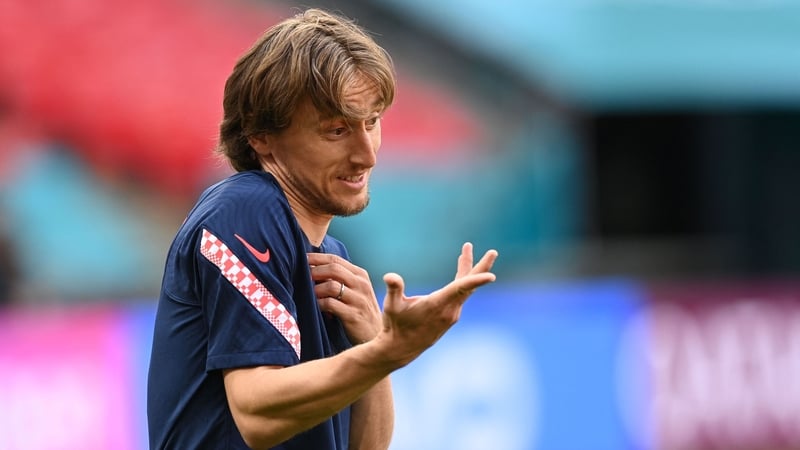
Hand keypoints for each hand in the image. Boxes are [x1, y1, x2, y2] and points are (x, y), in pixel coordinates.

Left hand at [308, 253, 381, 344]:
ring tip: (310, 295)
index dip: (317, 258)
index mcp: (361, 275)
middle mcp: (361, 284)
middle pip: (333, 269)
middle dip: (315, 271)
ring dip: (316, 290)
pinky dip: (319, 304)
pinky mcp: (353, 315)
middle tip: (303, 277)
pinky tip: (317, 307)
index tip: (303, 259)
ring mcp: (358, 300)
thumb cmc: (360, 310)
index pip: (336, 260)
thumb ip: (341, 279)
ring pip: (331, 285)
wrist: (376, 334)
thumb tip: (314, 268)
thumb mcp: (356, 290)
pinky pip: (330, 304)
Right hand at [377, 243, 497, 366]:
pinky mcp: (450, 315)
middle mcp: (449, 310)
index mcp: (437, 305)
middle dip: (481, 267)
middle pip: (470, 286)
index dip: (475, 280)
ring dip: (468, 268)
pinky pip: (461, 294)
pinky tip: (460, 271)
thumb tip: (390, 276)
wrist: (401, 348)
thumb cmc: (396, 325)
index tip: (491, 276)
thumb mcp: (392, 306)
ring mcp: (451, 314)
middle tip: (493, 252)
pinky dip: (463, 280)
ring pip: (465, 288)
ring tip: (466, 249)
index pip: (460, 289)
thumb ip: (394, 289)